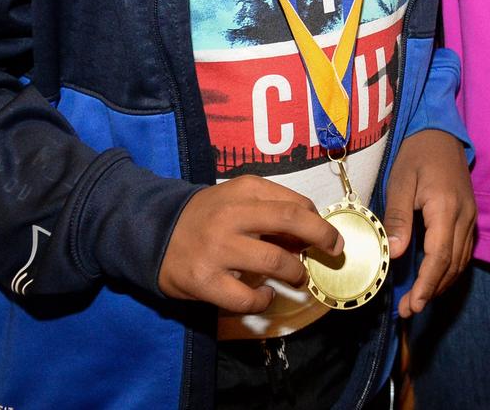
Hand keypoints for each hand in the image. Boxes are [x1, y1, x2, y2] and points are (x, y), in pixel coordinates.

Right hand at [158, 175, 343, 312]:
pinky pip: (247, 297)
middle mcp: (232, 214)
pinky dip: (264, 299)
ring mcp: (218, 248)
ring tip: (296, 277)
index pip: (294, 203)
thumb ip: (270, 209)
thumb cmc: (207, 216)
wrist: (155, 232)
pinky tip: (265, 294)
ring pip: (274, 261)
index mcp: (244, 189)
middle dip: (321, 237)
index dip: (318, 221)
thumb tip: (310, 233)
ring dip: (295, 272)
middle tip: (334, 251)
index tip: (327, 235)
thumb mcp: (237, 199)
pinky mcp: (205, 280)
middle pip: (291, 221)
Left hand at [382, 129, 475, 317]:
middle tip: (408, 310)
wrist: (439, 131)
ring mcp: (471, 217)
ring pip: (461, 261)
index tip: (412, 306)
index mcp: (446, 208)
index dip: (426, 285)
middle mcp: (465, 216)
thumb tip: (394, 254)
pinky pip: (463, 250)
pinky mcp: (470, 215)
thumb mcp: (400, 181)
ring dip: (441, 283)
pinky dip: (449, 269)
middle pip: (452, 265)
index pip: (439, 257)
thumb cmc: (416, 153)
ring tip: (418, 300)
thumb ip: (398, 217)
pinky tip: (433, 276)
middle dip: (431, 291)